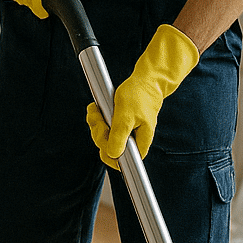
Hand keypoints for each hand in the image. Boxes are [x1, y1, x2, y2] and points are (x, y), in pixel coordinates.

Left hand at [87, 25, 198, 168]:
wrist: (146, 80)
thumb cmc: (140, 96)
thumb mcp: (126, 115)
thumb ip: (119, 136)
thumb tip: (113, 155)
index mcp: (139, 142)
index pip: (123, 162)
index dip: (109, 156)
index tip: (103, 142)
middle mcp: (132, 140)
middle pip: (109, 149)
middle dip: (99, 133)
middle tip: (99, 119)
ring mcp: (125, 133)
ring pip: (104, 138)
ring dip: (96, 124)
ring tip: (96, 111)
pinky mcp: (119, 124)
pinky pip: (104, 128)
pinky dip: (97, 119)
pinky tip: (96, 110)